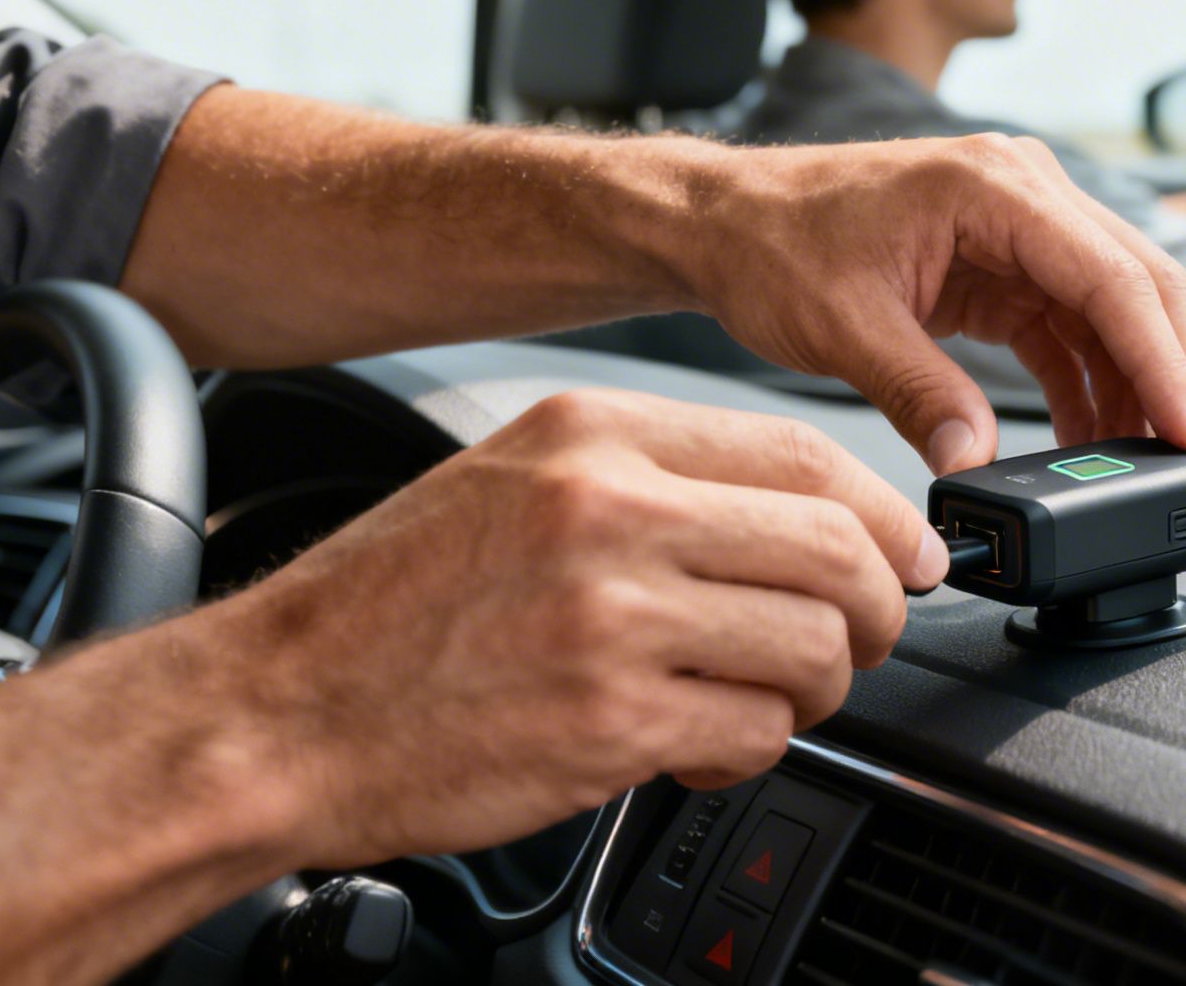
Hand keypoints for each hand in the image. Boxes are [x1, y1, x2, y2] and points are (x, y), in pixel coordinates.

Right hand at [215, 390, 929, 866]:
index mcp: (594, 435)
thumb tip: (809, 513)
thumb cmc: (396, 604)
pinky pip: (755, 734)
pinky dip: (749, 750)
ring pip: (813, 647)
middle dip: (878, 609)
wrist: (276, 711)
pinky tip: (695, 744)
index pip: (804, 449)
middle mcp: (610, 512)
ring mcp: (612, 619)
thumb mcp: (521, 482)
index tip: (909, 553)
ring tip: (757, 697)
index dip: (885, 512)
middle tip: (859, 640)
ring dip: (814, 689)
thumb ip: (661, 483)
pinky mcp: (608, 723)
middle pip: (836, 549)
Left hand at [676, 135, 1185, 473]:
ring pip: (1117, 311)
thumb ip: (920, 395)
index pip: (1114, 279)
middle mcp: (1023, 191)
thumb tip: (975, 461)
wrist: (724, 222)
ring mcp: (1021, 225)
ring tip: (1149, 465)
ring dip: (1138, 388)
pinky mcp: (1007, 262)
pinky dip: (1091, 384)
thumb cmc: (772, 243)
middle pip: (1140, 288)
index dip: (1165, 364)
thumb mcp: (843, 327)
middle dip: (1178, 378)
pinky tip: (1094, 441)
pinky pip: (1072, 327)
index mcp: (993, 185)